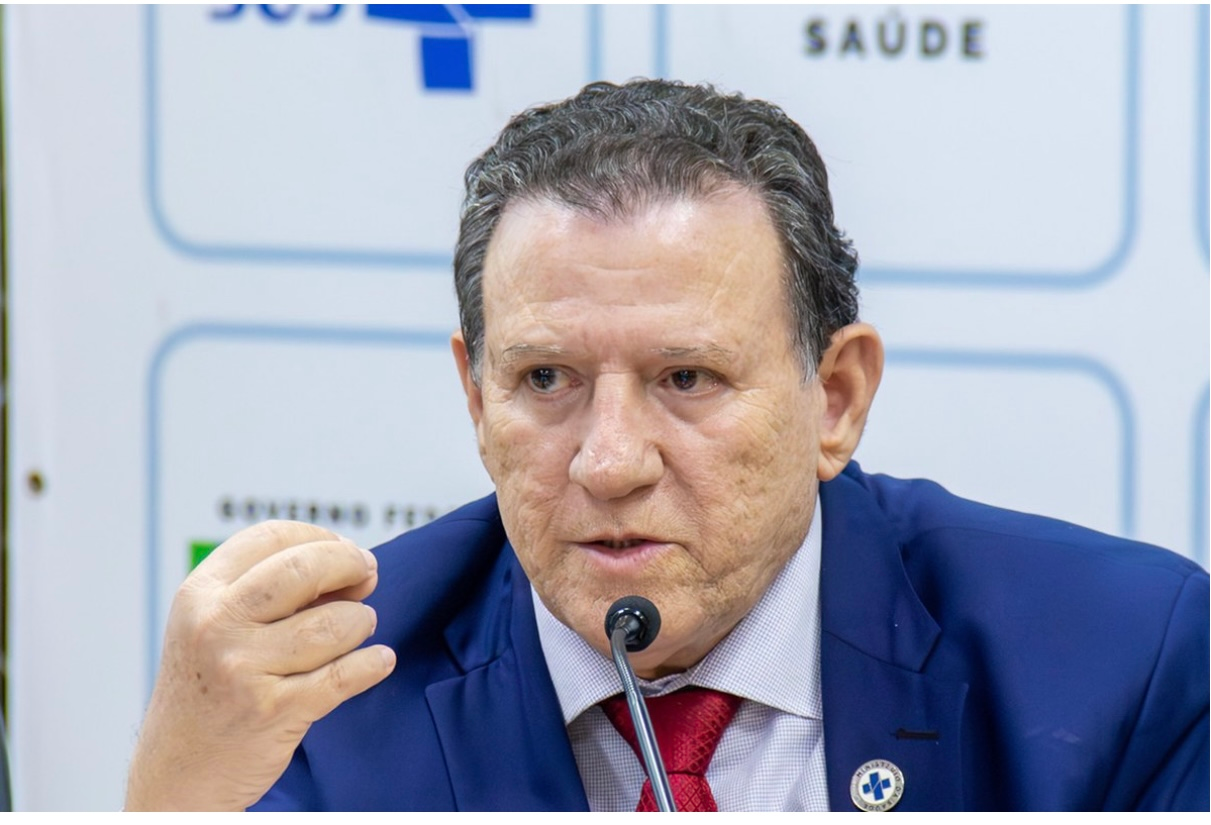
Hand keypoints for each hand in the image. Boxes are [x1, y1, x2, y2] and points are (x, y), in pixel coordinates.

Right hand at [125, 521, 396, 810]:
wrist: (179, 771)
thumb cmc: (210, 687)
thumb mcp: (214, 625)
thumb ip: (268, 589)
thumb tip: (352, 563)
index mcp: (199, 593)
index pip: (272, 536)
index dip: (321, 537)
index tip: (345, 552)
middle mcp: (216, 625)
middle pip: (305, 568)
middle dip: (351, 564)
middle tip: (368, 577)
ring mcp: (243, 669)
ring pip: (333, 624)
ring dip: (361, 622)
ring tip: (359, 628)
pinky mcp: (273, 711)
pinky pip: (344, 675)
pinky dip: (372, 663)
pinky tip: (379, 660)